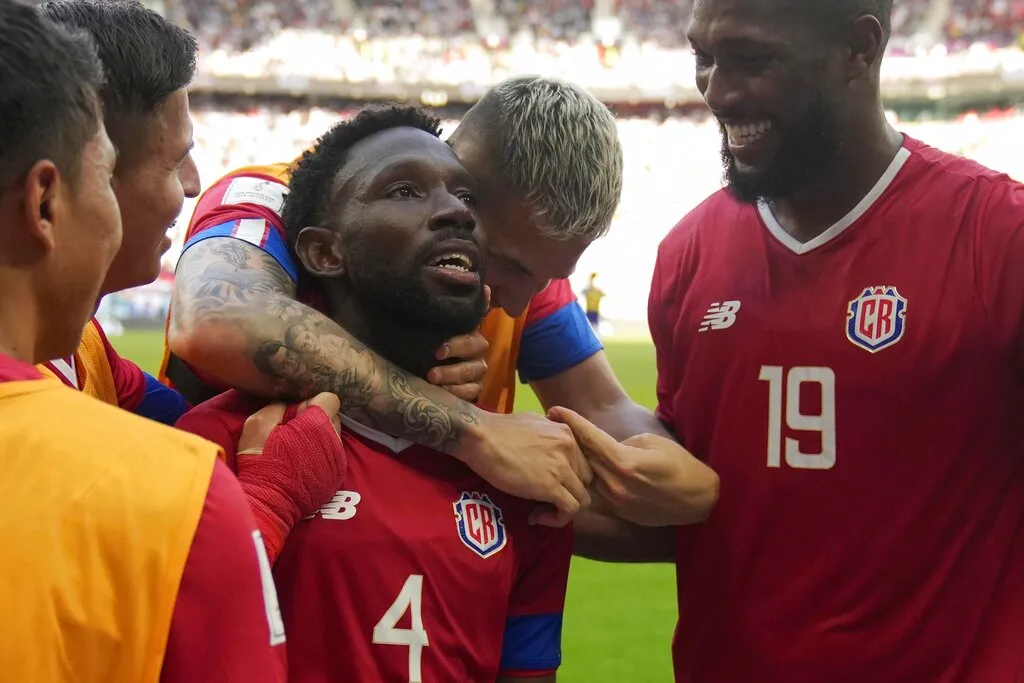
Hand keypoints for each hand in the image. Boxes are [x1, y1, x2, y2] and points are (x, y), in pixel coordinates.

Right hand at [237, 392, 345, 561]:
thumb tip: (292, 403)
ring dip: (320, 438)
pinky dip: (322, 456)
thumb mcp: (258, 423)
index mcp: (318, 424)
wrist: (267, 502)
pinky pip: (334, 456)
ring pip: (335, 436)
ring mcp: (338, 460)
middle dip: (317, 419)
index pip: (329, 398)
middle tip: (294, 431)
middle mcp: (334, 440)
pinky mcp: (337, 476)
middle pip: (334, 417)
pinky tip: (303, 464)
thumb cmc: (261, 460)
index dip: (311, 403)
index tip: (296, 414)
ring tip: (298, 449)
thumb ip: (279, 406)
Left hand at [427, 286, 490, 401]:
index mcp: (468, 333)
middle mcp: (476, 351)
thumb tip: (484, 287)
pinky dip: (459, 393)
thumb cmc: (431, 344)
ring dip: (453, 378)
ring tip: (432, 380)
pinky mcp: (475, 388)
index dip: (458, 343)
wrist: (426, 369)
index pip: (472, 335)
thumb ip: (454, 309)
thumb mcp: (436, 327)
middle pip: (475, 352)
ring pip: (473, 374)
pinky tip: (444, 393)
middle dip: (454, 361)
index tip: (438, 352)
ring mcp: (477, 371)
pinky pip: (473, 392)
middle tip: (432, 369)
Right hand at [458, 410, 592, 527]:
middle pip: (585, 481)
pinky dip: (556, 519)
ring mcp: (562, 468)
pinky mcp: (551, 486)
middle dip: (568, 493)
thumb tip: (545, 447)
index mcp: (566, 433)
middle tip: (546, 499)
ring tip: (540, 511)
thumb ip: (547, 435)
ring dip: (563, 509)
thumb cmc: (497, 429)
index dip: (568, 477)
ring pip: (581, 498)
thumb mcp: (532, 422)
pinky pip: (569, 510)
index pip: (582, 462)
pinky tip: (536, 518)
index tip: (547, 484)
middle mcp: (570, 448)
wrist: (480, 437)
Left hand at [548, 406, 719, 526]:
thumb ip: (623, 443)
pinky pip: (599, 491)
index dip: (571, 421)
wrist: (699, 501)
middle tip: (555, 425)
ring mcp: (615, 502)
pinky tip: (591, 468)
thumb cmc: (680, 465)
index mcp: (624, 462)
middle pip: (584, 458)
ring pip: (589, 476)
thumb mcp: (653, 442)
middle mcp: (615, 484)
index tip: (554, 409)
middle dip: (571, 441)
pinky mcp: (619, 513)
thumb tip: (606, 448)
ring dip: (580, 461)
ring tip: (570, 447)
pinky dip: (594, 478)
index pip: (590, 438)